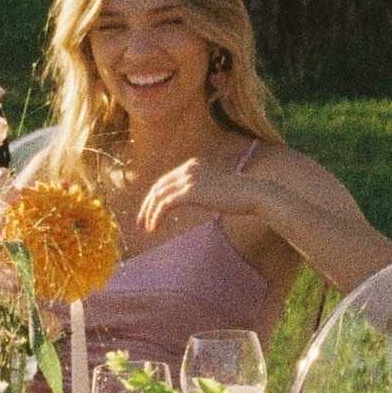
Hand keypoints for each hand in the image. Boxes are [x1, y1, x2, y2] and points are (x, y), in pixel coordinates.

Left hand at [141, 157, 270, 240]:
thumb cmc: (239, 194)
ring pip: (159, 196)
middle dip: (147, 205)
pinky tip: (154, 227)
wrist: (251, 193)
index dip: (155, 197)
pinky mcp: (190, 191)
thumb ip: (201, 188)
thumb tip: (190, 198)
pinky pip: (165, 204)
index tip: (149, 212)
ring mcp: (188, 178)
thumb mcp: (215, 187)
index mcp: (193, 165)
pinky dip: (156, 216)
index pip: (166, 180)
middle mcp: (188, 168)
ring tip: (146, 228)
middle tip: (140, 222)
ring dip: (149, 213)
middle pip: (158, 187)